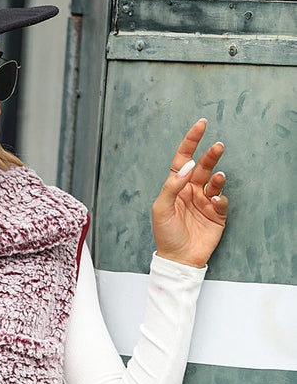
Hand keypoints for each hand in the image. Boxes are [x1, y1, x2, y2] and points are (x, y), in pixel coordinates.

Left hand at [151, 118, 228, 268]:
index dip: (191, 141)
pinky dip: (220, 198)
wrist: (178, 258)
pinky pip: (222, 200)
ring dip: (218, 176)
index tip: (201, 125)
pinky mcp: (216, 214)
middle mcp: (191, 191)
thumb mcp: (161, 208)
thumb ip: (172, 186)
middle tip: (218, 146)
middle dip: (210, 155)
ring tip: (219, 177)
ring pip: (215, 181)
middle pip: (202, 166)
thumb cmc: (166, 234)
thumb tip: (186, 166)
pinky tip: (215, 201)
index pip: (183, 159)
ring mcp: (205, 202)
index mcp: (176, 186)